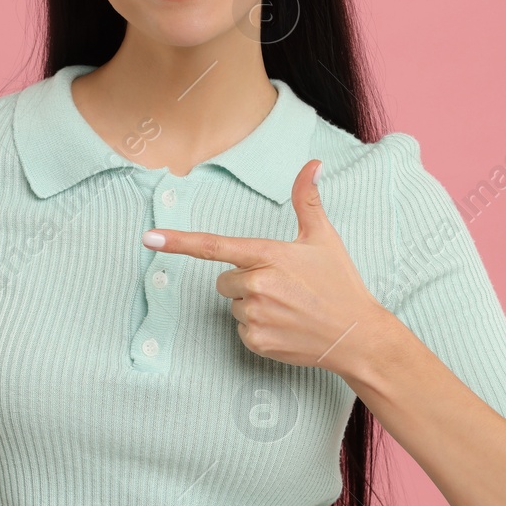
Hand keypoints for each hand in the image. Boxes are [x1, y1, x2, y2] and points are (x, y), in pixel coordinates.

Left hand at [142, 159, 387, 378]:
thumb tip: (312, 164)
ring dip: (253, 305)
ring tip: (287, 307)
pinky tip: (285, 326)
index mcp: (268, 255)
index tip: (148, 238)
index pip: (214, 245)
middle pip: (225, 280)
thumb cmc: (339, 283)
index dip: (178, 241)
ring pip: (234, 305)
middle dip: (245, 281)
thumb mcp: (323, 238)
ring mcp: (255, 315)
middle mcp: (257, 284)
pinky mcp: (256, 341)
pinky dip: (258, 328)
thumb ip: (307, 200)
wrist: (356, 335)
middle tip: (282, 286)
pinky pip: (241, 329)